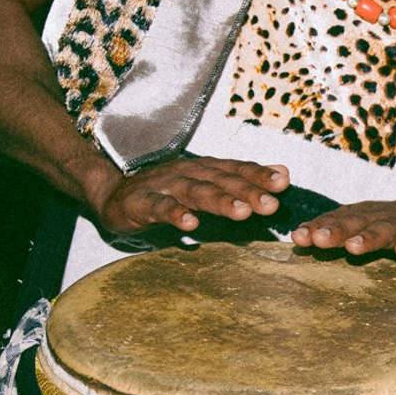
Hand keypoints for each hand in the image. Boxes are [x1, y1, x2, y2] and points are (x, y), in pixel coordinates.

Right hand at [92, 157, 287, 235]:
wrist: (112, 193)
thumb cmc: (166, 191)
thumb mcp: (206, 183)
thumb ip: (243, 180)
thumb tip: (284, 172)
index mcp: (204, 169)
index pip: (235, 169)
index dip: (259, 174)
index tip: (284, 182)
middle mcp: (187, 173)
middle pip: (221, 180)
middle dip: (248, 190)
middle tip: (272, 203)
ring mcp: (163, 186)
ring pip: (195, 192)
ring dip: (219, 201)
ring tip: (242, 213)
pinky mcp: (140, 204)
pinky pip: (159, 208)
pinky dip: (176, 214)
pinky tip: (191, 225)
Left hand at [291, 186, 395, 260]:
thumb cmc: (395, 224)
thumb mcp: (366, 224)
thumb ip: (336, 233)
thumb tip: (297, 241)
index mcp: (364, 215)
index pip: (337, 220)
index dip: (317, 227)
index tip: (298, 238)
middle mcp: (383, 218)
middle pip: (357, 223)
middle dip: (337, 230)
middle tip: (317, 238)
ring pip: (387, 231)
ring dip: (370, 238)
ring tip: (354, 247)